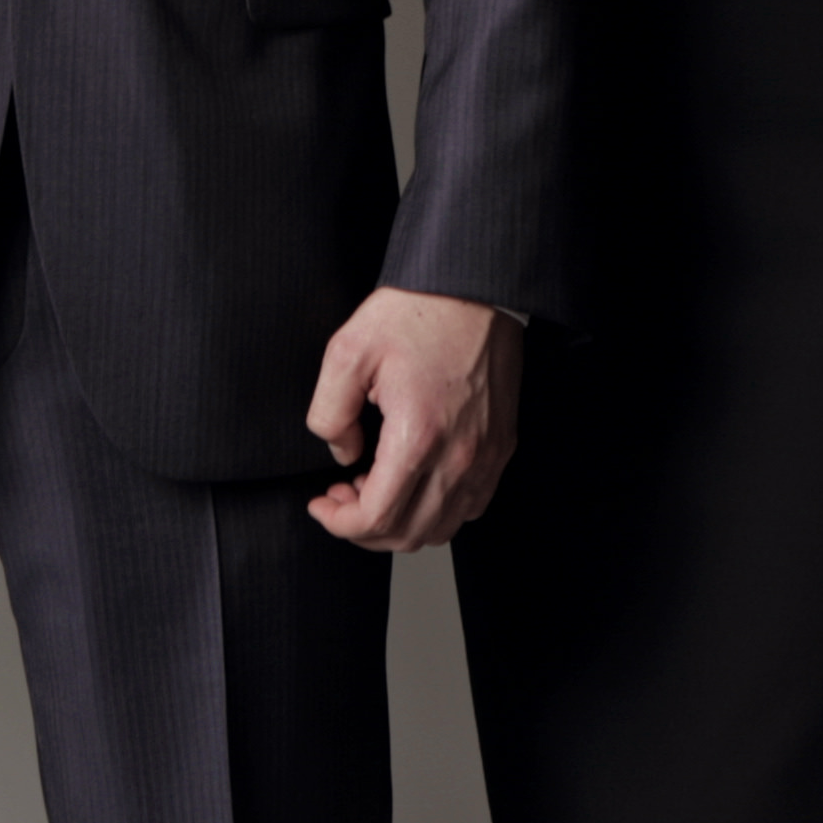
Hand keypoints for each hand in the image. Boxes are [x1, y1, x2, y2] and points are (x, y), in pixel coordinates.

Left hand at [305, 286, 522, 549]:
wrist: (475, 288)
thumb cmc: (418, 312)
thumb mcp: (348, 351)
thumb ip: (330, 412)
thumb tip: (342, 452)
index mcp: (418, 436)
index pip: (376, 517)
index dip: (339, 523)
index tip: (322, 505)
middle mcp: (459, 456)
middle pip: (408, 534)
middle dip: (363, 529)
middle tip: (341, 497)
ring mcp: (486, 456)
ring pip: (441, 528)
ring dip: (401, 523)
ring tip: (375, 488)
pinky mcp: (501, 446)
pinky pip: (471, 506)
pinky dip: (437, 511)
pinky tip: (415, 482)